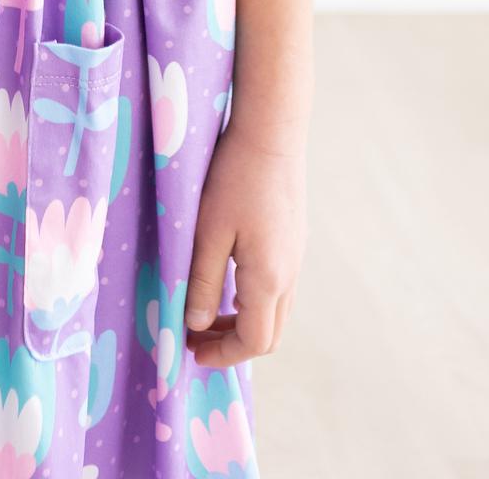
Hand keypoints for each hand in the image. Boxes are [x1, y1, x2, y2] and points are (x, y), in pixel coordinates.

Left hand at [182, 117, 307, 368]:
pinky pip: (278, 288)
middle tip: (197, 335)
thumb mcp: (208, 232)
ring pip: (275, 311)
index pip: (254, 341)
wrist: (272, 134)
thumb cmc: (234, 179)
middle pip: (269, 334)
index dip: (223, 354)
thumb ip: (203, 282)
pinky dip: (253, 299)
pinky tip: (228, 280)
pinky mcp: (293, 241)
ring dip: (243, 321)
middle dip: (233, 343)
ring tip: (207, 311)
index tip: (193, 351)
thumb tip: (197, 324)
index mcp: (269, 279)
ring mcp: (295, 258)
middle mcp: (289, 275)